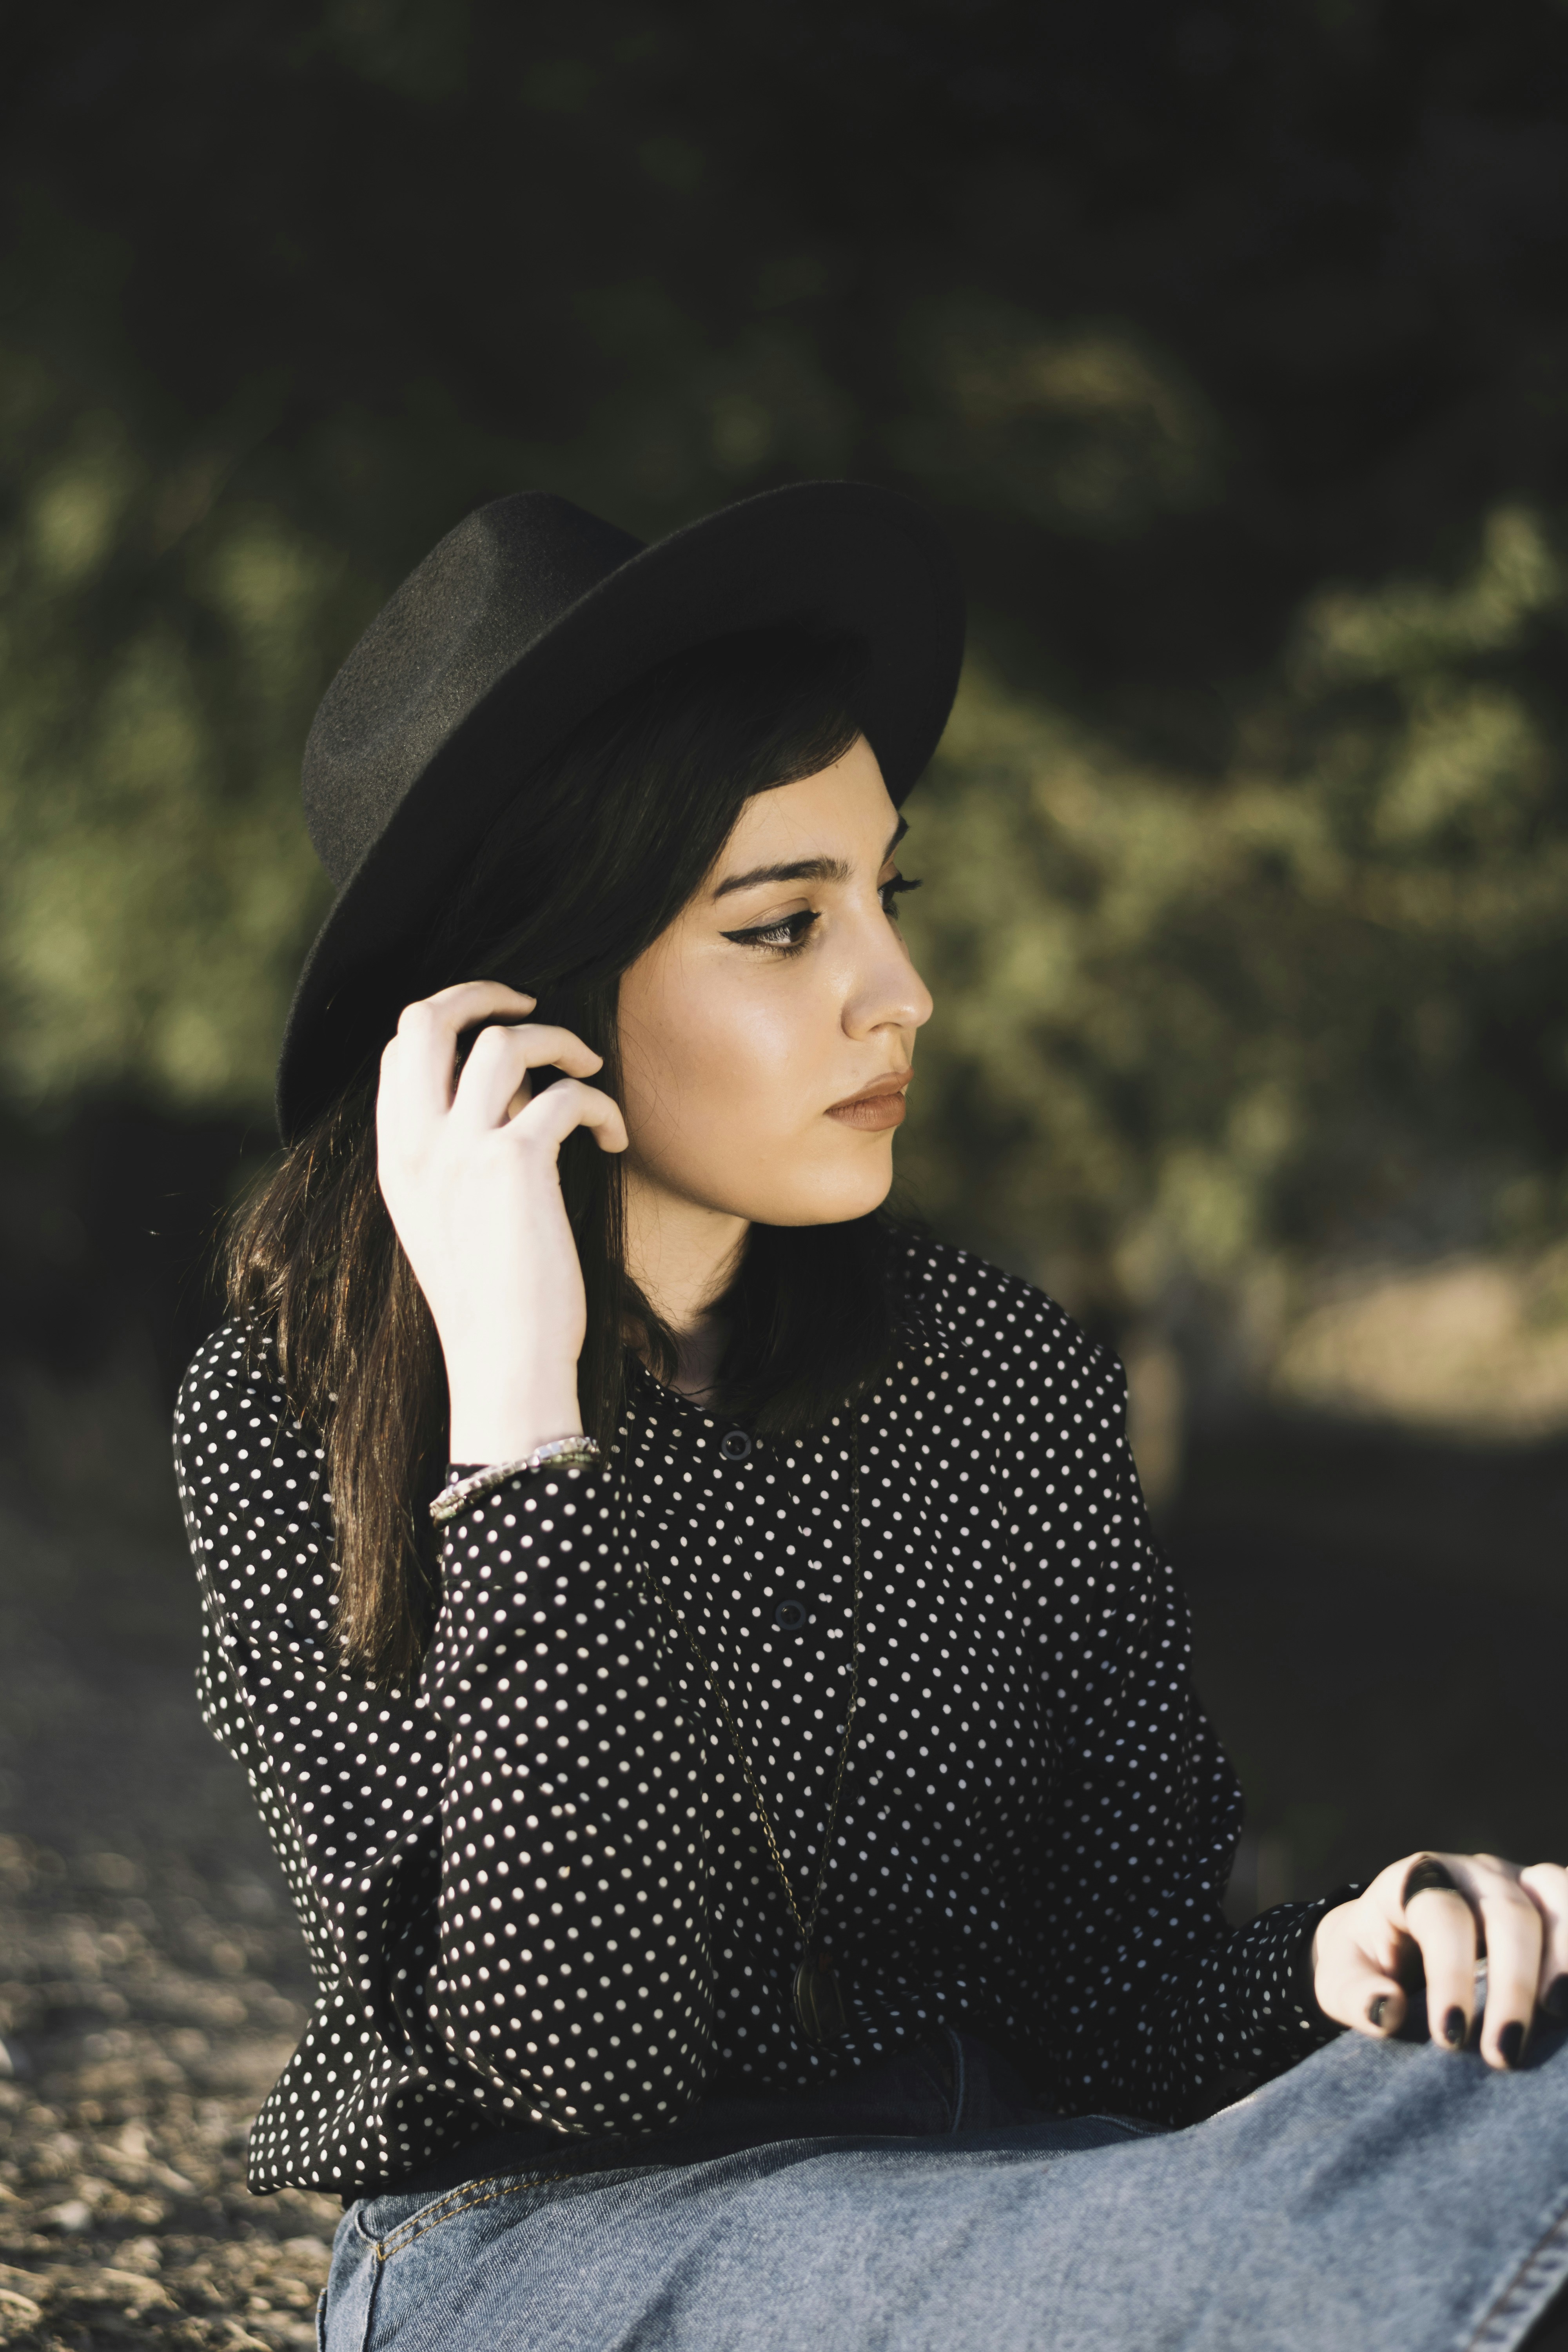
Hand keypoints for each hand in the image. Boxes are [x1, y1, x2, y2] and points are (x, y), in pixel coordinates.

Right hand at [375, 980, 628, 1462]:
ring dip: (558, 1041)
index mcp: (395, 1157)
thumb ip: (455, 1154)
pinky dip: (601, 1105)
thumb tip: (509, 1093)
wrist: (503, 1362)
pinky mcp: (515, 1162)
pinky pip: (565, 1095)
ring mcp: (460, 1149)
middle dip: (484, 991)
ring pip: (503, 1041)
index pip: (400, 1047)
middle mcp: (416, 1144)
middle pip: (428, 1018)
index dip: (452, 1020)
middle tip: (532, 1001)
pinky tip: (616, 1136)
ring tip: (589, 1067)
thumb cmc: (491, 1300)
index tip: (498, 1028)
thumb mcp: (447, 1219)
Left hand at [1312, 1851, 1567, 2068]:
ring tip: (1560, 2013)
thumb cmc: (1369, 1959)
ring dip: (1567, 1954)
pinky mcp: (1548, 1903)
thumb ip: (1355, 1994)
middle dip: (1514, 1984)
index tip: (1451, 2039)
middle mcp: (1472, 1873)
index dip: (1450, 1974)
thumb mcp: (1342, 1977)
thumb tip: (1385, 2010)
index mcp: (1415, 1880)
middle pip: (1509, 1912)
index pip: (1443, 1917)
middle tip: (1504, 2053)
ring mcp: (1517, 1881)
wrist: (1392, 1935)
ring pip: (1556, 1895)